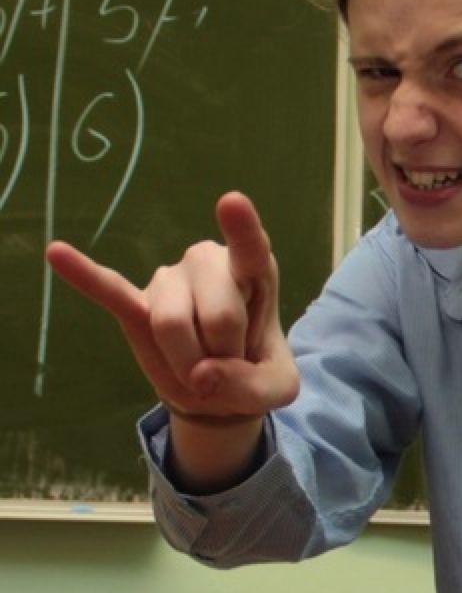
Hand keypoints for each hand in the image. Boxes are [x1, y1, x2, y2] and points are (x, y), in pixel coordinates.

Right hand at [45, 191, 298, 420]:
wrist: (218, 389)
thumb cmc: (255, 371)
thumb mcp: (276, 390)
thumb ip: (253, 387)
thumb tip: (201, 376)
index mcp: (254, 272)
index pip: (250, 247)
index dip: (242, 228)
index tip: (231, 202)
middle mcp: (209, 262)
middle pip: (216, 315)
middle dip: (225, 358)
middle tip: (228, 368)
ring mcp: (169, 281)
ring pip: (170, 325)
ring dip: (188, 364)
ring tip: (198, 368)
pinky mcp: (135, 304)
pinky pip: (109, 289)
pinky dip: (85, 275)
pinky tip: (54, 252)